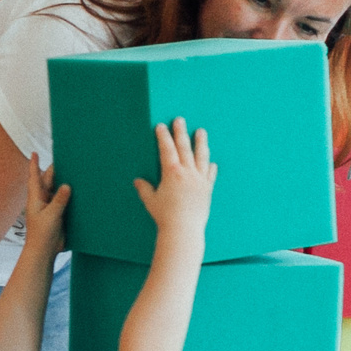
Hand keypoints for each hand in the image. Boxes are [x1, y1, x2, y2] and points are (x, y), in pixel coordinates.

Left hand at [22, 152, 68, 250]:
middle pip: (49, 181)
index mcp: (36, 198)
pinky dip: (70, 196)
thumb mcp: (51, 215)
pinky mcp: (59, 215)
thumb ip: (59, 200)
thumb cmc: (42, 234)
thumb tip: (67, 185)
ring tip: (75, 172)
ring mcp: (51, 207)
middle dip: (56, 171)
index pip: (35, 177)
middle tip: (66, 159)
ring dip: (65, 183)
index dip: (34, 165)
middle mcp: (43, 200)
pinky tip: (80, 191)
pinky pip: (65, 201)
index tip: (34, 153)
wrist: (44, 252)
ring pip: (58, 191)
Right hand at [133, 117, 215, 235]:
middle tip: (180, 120)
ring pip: (201, 156)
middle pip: (184, 147)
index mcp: (172, 173)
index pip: (167, 149)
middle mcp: (188, 173)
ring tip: (201, 131)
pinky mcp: (207, 189)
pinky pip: (210, 175)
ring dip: (201, 143)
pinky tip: (211, 162)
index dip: (163, 136)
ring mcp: (200, 180)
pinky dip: (210, 167)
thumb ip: (145, 189)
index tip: (161, 126)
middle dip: (181, 132)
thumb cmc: (165, 216)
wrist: (184, 229)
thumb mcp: (151, 201)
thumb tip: (138, 181)